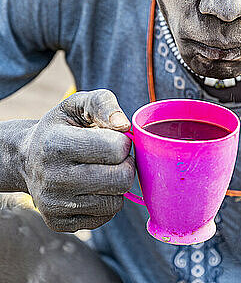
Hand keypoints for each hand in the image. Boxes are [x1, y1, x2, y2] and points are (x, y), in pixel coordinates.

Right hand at [20, 89, 134, 231]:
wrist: (27, 158)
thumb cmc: (61, 127)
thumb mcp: (76, 104)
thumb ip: (103, 104)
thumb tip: (124, 125)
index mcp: (56, 144)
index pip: (115, 149)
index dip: (123, 142)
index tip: (113, 138)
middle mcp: (53, 178)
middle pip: (120, 180)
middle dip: (126, 165)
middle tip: (116, 157)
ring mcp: (54, 205)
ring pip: (116, 202)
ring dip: (117, 184)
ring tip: (103, 169)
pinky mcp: (60, 224)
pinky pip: (105, 216)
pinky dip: (107, 200)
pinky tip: (94, 186)